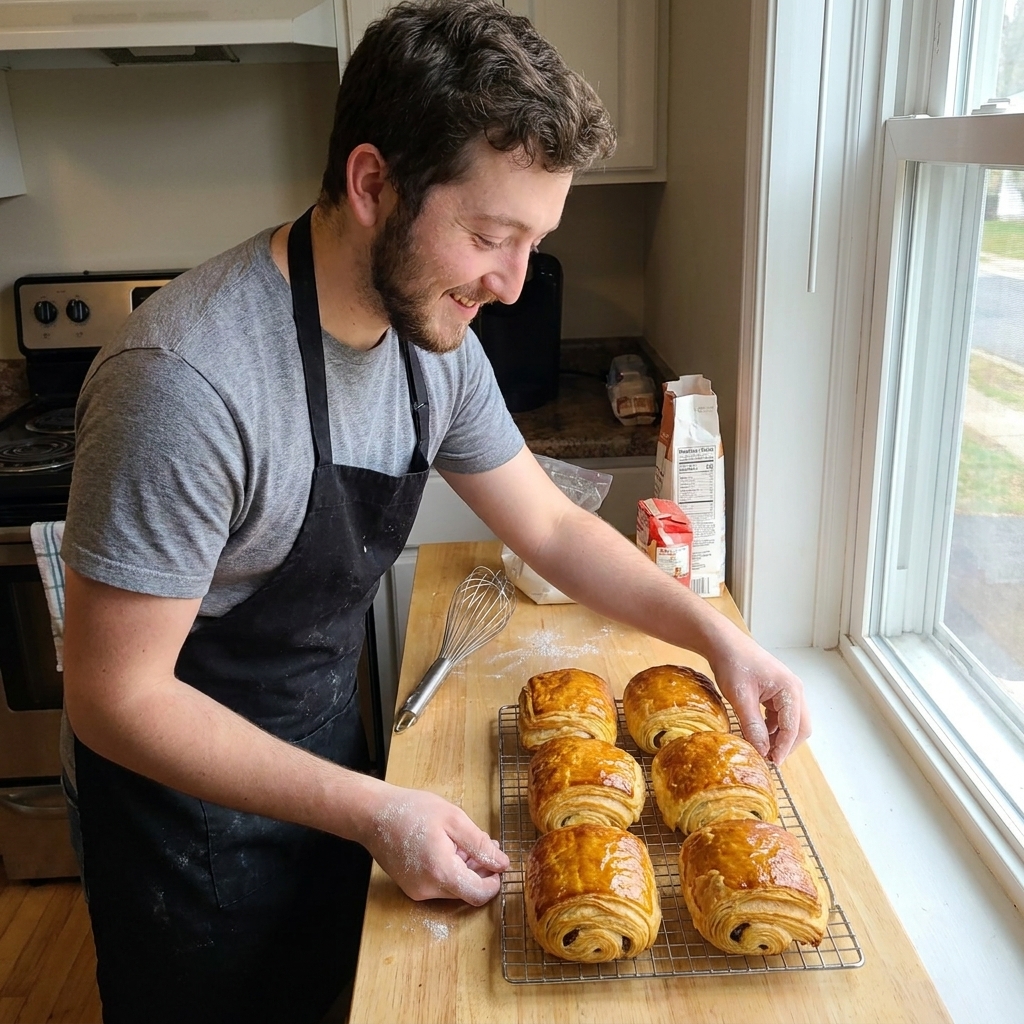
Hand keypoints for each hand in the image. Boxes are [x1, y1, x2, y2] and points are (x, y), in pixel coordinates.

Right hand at [362, 786, 508, 904]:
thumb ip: (480, 844)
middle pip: (466, 891)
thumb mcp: (454, 819)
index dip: (493, 882)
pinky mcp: (411, 887)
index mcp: (441, 872)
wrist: (373, 815)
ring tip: (462, 840)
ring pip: (453, 888)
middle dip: (480, 870)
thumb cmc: (412, 811)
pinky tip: (447, 847)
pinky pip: (439, 885)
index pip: (478, 895)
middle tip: (484, 842)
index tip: (497, 863)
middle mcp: (428, 889)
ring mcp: (417, 891)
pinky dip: (449, 870)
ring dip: (465, 868)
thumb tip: (503, 863)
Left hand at [708, 632, 809, 763]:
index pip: (794, 728)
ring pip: (791, 723)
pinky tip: (757, 734)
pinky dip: (772, 728)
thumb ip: (753, 726)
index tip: (771, 763)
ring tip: (760, 749)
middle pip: (799, 728)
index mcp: (790, 690)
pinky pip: (781, 716)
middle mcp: (794, 690)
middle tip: (768, 759)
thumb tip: (762, 751)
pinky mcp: (777, 692)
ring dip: (778, 738)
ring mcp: (787, 691)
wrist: (724, 643)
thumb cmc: (733, 663)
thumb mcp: (740, 698)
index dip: (783, 749)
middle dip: (785, 745)